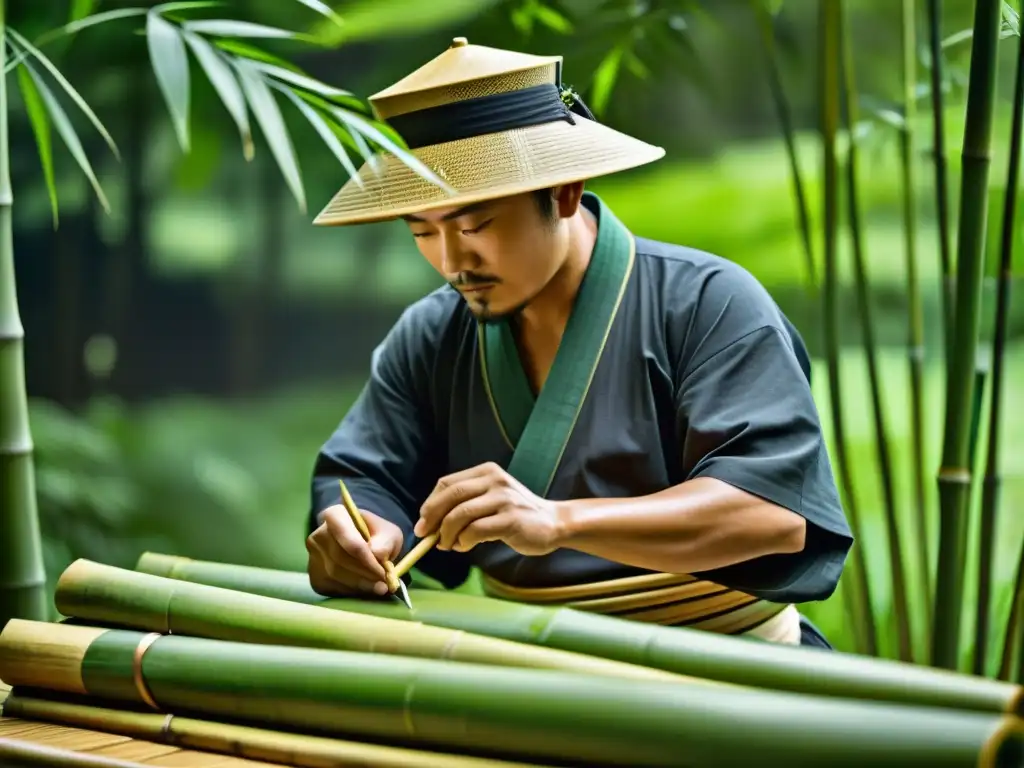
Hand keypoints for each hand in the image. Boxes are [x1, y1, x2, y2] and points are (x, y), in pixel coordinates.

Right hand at [306, 505, 403, 596]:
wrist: (362, 543)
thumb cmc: (376, 536)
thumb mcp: (389, 533)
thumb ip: (386, 542)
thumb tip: (377, 554)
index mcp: (336, 516)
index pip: (349, 541)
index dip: (368, 559)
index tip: (384, 572)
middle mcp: (319, 535)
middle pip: (341, 559)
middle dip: (365, 574)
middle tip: (385, 584)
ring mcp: (313, 556)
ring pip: (335, 575)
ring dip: (360, 585)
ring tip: (380, 588)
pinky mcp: (315, 576)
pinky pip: (332, 587)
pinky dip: (351, 591)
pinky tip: (365, 589)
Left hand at [414, 462, 564, 555]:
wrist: (553, 523)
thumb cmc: (515, 513)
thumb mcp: (490, 498)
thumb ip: (464, 504)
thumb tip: (429, 523)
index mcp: (487, 472)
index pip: (447, 483)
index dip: (430, 504)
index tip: (423, 522)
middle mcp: (495, 480)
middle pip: (452, 496)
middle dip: (432, 518)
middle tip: (426, 536)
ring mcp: (504, 499)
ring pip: (460, 514)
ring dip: (447, 533)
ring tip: (448, 545)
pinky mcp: (511, 520)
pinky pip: (476, 530)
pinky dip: (463, 541)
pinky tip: (465, 546)